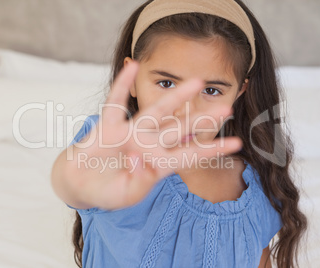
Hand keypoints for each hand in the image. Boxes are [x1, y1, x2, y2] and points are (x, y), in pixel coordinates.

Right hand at [68, 61, 241, 210]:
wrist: (82, 185)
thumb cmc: (108, 192)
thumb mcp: (126, 194)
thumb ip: (138, 181)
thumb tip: (141, 159)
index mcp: (157, 163)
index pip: (189, 155)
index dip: (212, 149)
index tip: (237, 143)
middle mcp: (148, 143)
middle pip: (180, 128)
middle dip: (202, 119)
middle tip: (227, 107)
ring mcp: (130, 132)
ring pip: (156, 111)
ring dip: (175, 97)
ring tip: (196, 82)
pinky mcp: (109, 125)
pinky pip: (116, 101)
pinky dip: (122, 84)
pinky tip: (133, 66)